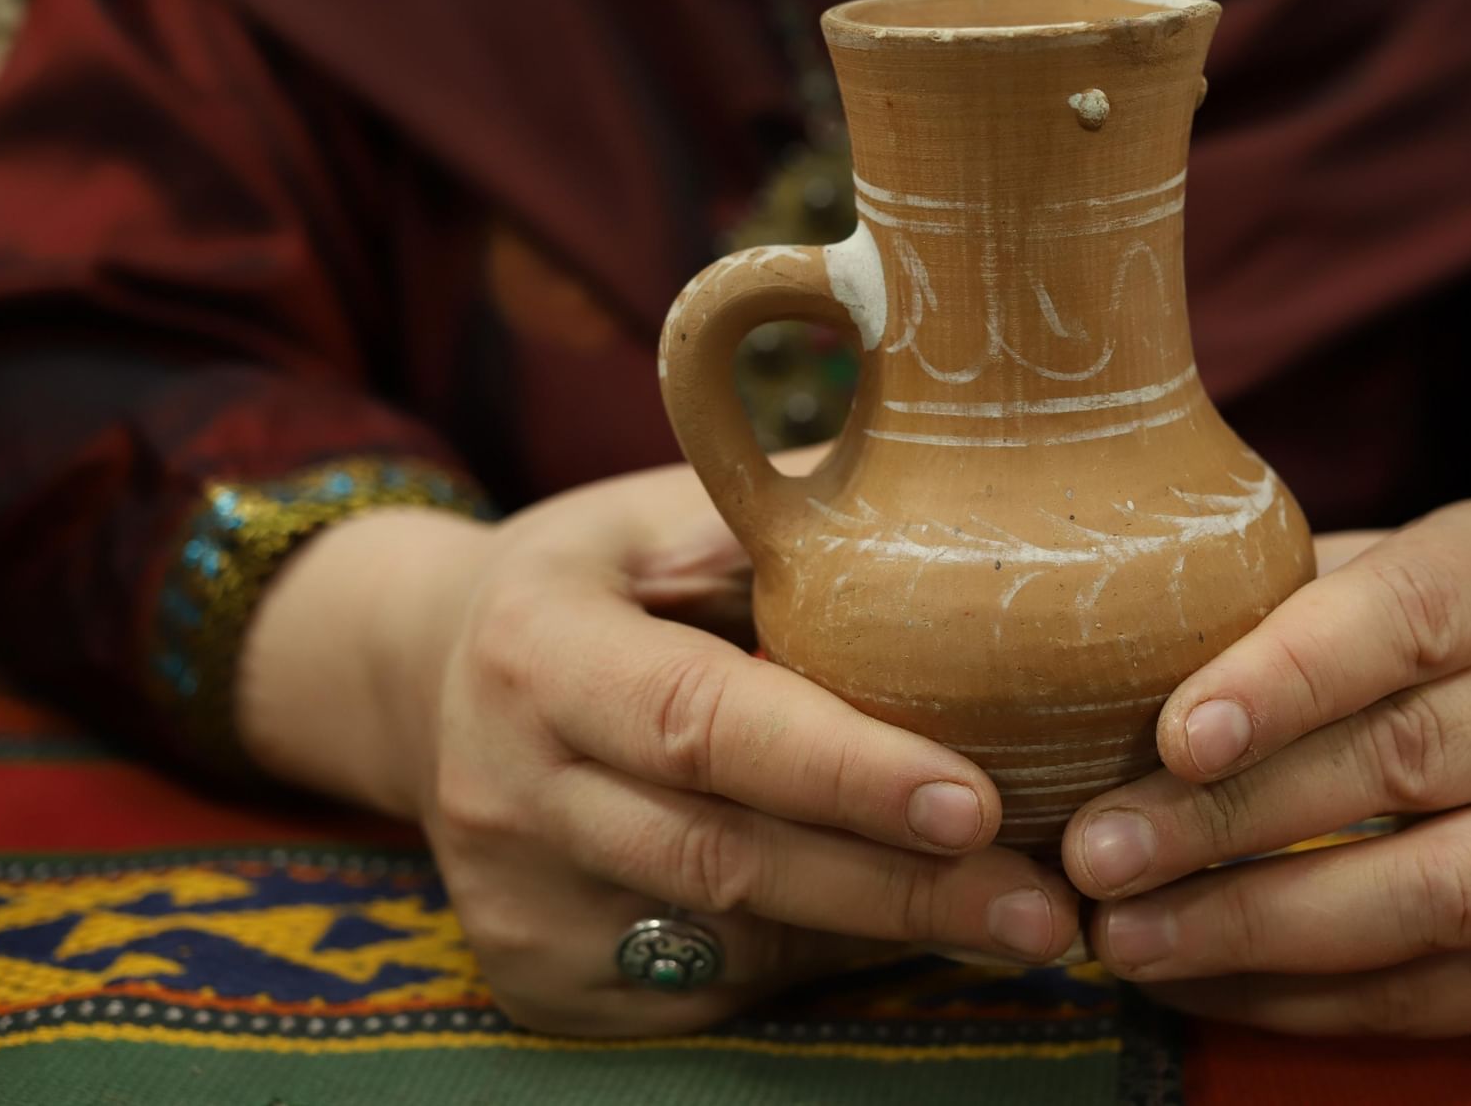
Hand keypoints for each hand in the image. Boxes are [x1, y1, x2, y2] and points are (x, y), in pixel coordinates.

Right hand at [241, 462, 1081, 1036]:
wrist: (425, 677)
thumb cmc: (596, 578)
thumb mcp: (662, 515)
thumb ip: (783, 516)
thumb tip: (960, 484)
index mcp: (538, 647)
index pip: (699, 720)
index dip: (839, 769)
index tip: (975, 801)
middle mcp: (506, 785)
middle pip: (724, 855)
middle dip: (899, 887)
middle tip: (1045, 904)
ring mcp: (515, 896)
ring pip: (725, 940)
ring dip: (883, 936)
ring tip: (1020, 920)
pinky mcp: (537, 973)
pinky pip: (705, 985)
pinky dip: (819, 962)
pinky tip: (908, 933)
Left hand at [1059, 486, 1470, 1036]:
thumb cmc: (1395, 635)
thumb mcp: (1347, 574)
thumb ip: (1250, 602)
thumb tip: (1077, 668)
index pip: (1404, 616)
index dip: (1287, 677)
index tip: (1175, 735)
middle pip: (1401, 762)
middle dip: (1229, 818)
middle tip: (1093, 850)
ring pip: (1425, 895)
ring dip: (1254, 925)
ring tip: (1121, 934)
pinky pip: (1421, 992)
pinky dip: (1287, 994)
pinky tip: (1182, 975)